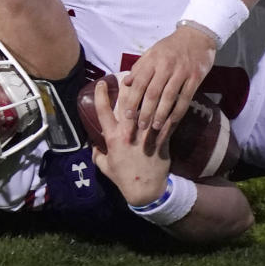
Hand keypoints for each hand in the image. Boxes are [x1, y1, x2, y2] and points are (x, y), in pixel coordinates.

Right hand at [90, 81, 170, 206]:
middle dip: (128, 86)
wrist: (146, 190)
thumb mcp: (104, 167)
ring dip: (149, 93)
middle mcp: (129, 133)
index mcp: (113, 138)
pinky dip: (168, 108)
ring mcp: (146, 135)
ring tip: (150, 81)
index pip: (103, 111)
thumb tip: (93, 144)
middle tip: (130, 76)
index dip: (101, 94)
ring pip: (148, 107)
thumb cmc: (124, 178)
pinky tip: (171, 96)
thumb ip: (97, 154)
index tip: (102, 82)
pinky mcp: (161, 139)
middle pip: (128, 102)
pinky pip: (165, 120)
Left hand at [115, 26, 215, 146]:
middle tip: (140, 127)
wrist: (197, 36)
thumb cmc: (171, 46)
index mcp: (153, 60)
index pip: (140, 83)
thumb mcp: (152, 52)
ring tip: (154, 127)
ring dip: (161, 114)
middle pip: (153, 92)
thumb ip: (139, 67)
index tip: (127, 115)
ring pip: (169, 97)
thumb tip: (127, 83)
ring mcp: (182, 72)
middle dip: (145, 112)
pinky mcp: (195, 77)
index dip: (132, 100)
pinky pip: (186, 97)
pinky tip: (172, 121)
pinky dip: (178, 110)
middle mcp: (166, 66)